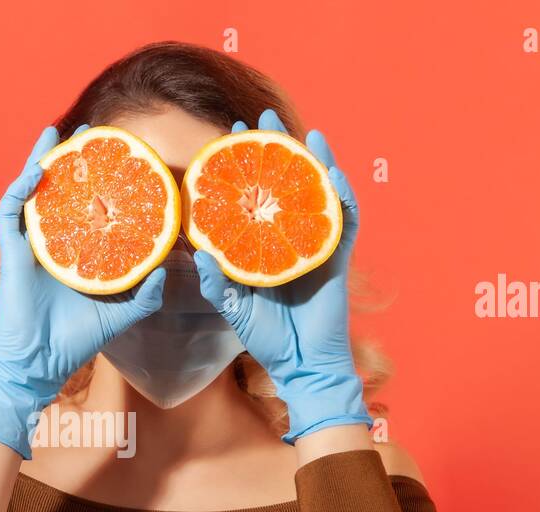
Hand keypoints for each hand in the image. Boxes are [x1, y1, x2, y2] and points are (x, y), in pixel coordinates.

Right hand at [0, 124, 167, 457]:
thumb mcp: (120, 314)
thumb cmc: (74, 342)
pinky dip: (21, 190)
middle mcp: (51, 243)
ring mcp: (28, 246)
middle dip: (72, 160)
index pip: (86, 208)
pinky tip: (37, 171)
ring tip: (57, 134)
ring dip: (41, 161)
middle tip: (91, 131)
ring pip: (31, 193)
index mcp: (75, 253)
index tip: (121, 159)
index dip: (100, 183)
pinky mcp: (11, 254)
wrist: (39, 365)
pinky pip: (10, 213)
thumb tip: (168, 266)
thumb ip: (144, 293)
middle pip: (59, 191)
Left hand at [193, 109, 371, 441]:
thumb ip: (216, 282)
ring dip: (314, 161)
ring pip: (318, 194)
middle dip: (278, 148)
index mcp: (264, 244)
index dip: (244, 166)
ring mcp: (316, 246)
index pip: (255, 195)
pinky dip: (340, 196)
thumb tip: (196, 251)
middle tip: (263, 116)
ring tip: (304, 131)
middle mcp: (291, 238)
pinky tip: (333, 172)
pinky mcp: (337, 259)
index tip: (227, 136)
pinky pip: (343, 222)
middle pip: (287, 183)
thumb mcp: (233, 307)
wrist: (302, 366)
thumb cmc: (267, 338)